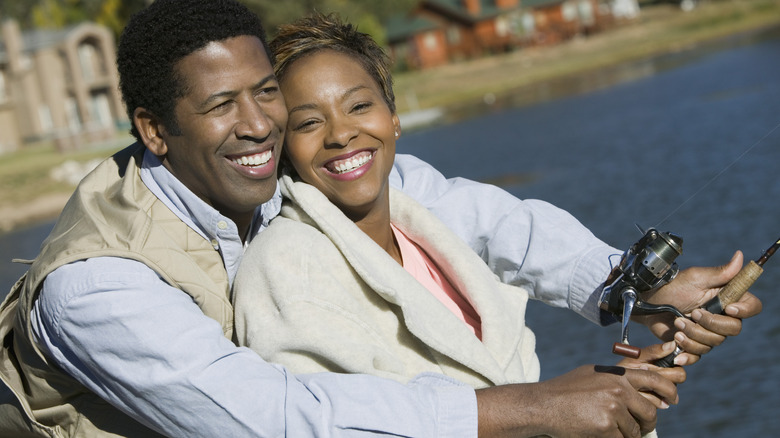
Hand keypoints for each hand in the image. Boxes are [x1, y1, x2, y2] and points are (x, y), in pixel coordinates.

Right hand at [475, 365, 677, 437]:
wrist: (544, 405)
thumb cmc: (566, 389)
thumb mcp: (593, 374)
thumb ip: (617, 378)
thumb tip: (644, 388)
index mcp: (617, 374)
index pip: (654, 380)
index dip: (668, 391)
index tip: (673, 400)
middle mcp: (618, 389)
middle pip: (650, 412)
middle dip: (647, 422)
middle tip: (641, 426)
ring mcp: (613, 408)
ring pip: (635, 430)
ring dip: (625, 434)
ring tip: (605, 427)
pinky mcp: (606, 428)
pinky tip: (598, 433)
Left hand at [618, 342, 685, 405]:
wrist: (612, 388)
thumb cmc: (624, 369)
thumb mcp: (635, 357)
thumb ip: (653, 351)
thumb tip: (672, 344)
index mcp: (665, 363)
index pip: (684, 359)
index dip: (685, 358)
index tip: (677, 359)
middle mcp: (668, 377)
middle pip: (680, 375)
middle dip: (665, 374)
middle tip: (648, 370)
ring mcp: (665, 392)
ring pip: (672, 389)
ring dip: (655, 385)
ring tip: (639, 382)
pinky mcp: (659, 404)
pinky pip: (660, 401)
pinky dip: (648, 396)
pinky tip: (639, 393)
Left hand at [635, 251, 762, 364]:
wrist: (648, 302)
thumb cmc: (672, 286)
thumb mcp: (695, 277)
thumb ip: (720, 272)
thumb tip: (740, 256)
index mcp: (726, 298)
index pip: (751, 307)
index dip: (745, 310)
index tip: (728, 308)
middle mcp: (721, 316)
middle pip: (733, 329)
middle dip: (710, 323)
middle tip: (691, 313)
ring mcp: (708, 331)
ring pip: (713, 342)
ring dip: (693, 334)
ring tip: (677, 323)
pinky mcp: (694, 344)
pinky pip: (698, 355)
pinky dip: (687, 351)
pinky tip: (676, 342)